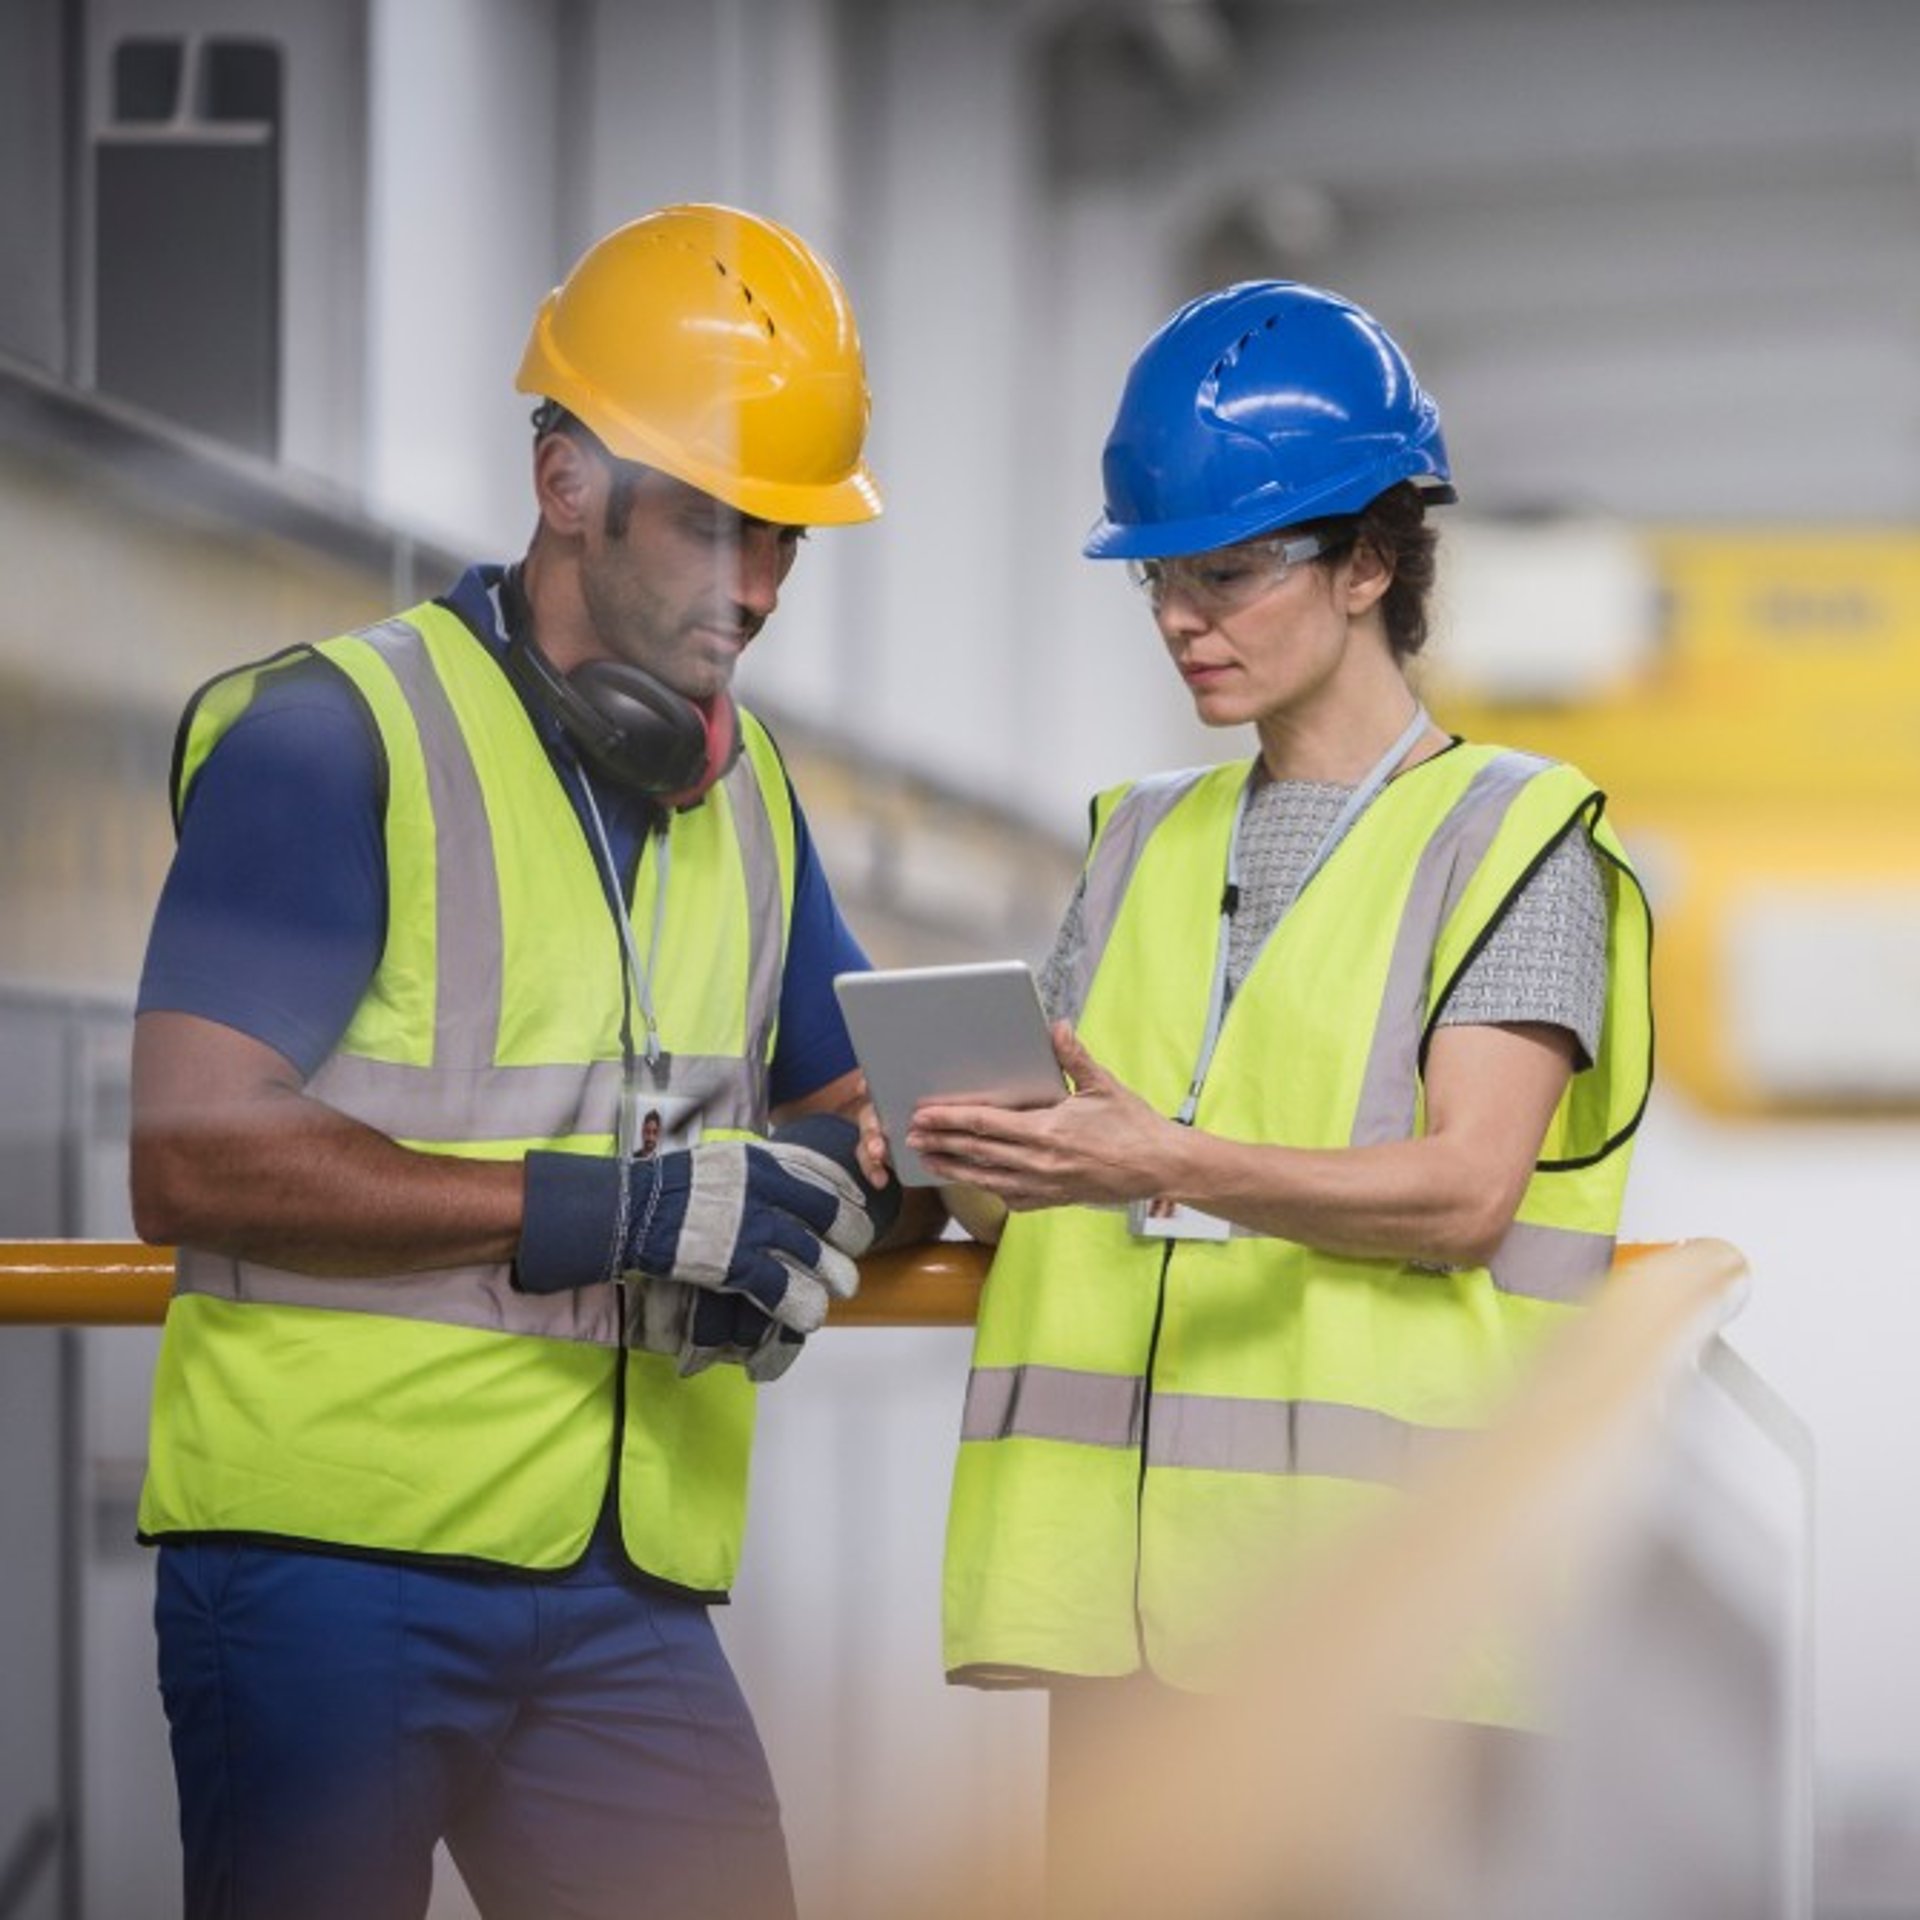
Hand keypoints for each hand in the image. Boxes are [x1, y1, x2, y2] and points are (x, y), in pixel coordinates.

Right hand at [516, 1115, 899, 1381]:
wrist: (633, 1209)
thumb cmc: (675, 1187)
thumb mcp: (727, 1163)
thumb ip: (763, 1173)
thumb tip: (793, 1184)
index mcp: (765, 1162)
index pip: (825, 1176)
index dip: (850, 1201)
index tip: (860, 1215)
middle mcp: (766, 1188)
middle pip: (831, 1217)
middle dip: (850, 1243)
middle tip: (851, 1259)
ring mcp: (753, 1226)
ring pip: (816, 1257)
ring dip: (832, 1279)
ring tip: (835, 1292)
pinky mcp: (737, 1262)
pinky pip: (786, 1289)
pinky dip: (803, 1306)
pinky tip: (810, 1315)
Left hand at [907, 1023, 1179, 1211]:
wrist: (1159, 1167)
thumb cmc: (1133, 1126)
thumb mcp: (1103, 1086)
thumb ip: (1074, 1057)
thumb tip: (1056, 1027)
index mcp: (1047, 1130)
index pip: (985, 1124)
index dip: (950, 1119)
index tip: (924, 1114)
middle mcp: (1039, 1162)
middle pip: (976, 1153)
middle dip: (940, 1144)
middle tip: (911, 1137)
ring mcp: (1043, 1185)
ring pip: (986, 1178)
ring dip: (953, 1169)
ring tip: (928, 1161)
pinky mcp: (1052, 1200)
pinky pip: (1010, 1196)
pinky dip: (987, 1187)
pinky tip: (973, 1180)